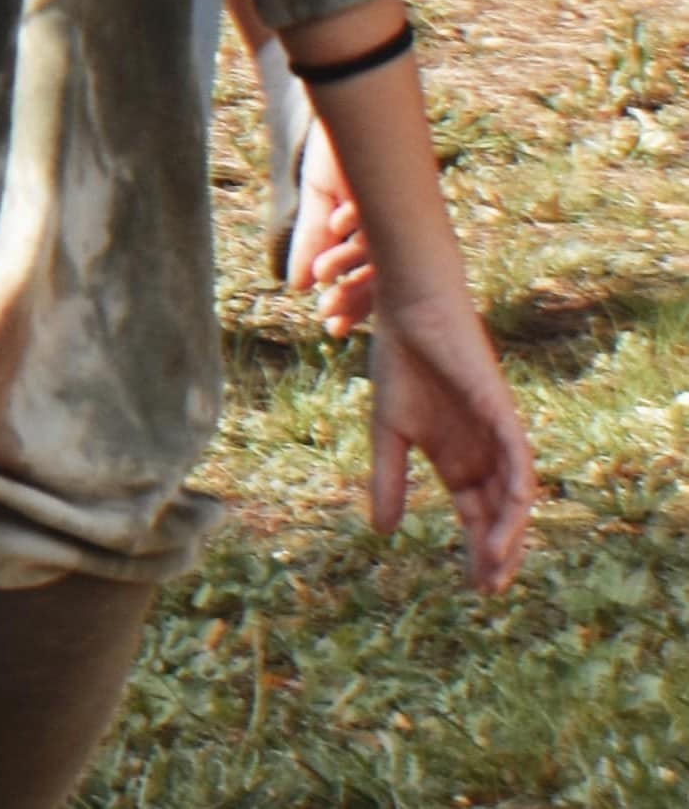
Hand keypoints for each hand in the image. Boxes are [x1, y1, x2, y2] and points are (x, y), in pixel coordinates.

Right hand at [290, 122, 378, 336]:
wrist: (343, 103)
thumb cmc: (330, 152)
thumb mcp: (315, 201)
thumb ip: (310, 242)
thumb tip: (296, 286)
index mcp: (378, 234)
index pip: (370, 281)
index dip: (352, 306)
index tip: (330, 328)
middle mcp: (395, 227)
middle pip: (382, 277)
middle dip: (355, 300)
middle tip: (329, 319)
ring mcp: (398, 208)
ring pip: (382, 253)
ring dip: (350, 266)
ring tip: (323, 272)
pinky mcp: (397, 185)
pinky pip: (381, 213)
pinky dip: (355, 221)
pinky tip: (337, 220)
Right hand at [366, 295, 533, 593]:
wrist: (410, 312)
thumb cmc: (400, 363)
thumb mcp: (386, 432)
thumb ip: (388, 479)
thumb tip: (382, 532)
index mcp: (457, 459)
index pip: (476, 515)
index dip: (478, 550)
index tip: (475, 587)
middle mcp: (484, 454)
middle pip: (501, 514)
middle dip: (499, 552)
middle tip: (489, 589)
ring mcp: (498, 435)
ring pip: (515, 496)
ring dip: (510, 532)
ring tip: (496, 565)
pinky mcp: (503, 415)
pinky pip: (520, 462)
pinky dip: (517, 493)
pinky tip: (509, 517)